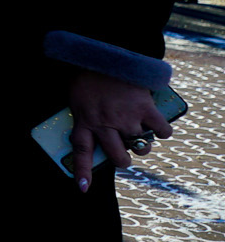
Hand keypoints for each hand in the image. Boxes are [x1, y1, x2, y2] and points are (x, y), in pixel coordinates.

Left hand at [68, 70, 172, 192]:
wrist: (103, 52)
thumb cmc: (87, 75)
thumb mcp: (76, 99)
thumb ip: (84, 118)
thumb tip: (94, 135)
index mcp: (84, 121)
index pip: (82, 153)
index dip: (83, 172)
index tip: (83, 189)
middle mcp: (105, 124)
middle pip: (119, 157)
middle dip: (124, 160)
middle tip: (126, 154)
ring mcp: (126, 117)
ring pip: (142, 147)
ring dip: (144, 145)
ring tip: (141, 137)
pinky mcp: (145, 108)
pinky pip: (161, 130)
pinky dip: (163, 132)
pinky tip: (160, 128)